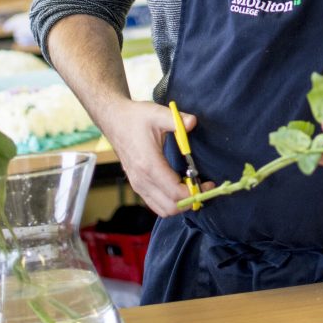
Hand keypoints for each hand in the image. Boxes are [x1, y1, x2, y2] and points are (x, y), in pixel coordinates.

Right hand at [101, 100, 213, 216]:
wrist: (114, 120)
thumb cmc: (135, 117)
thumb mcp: (156, 113)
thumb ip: (176, 119)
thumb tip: (193, 122)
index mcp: (149, 165)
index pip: (176, 193)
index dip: (196, 191)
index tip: (209, 183)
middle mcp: (142, 180)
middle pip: (171, 207)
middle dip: (191, 200)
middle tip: (204, 187)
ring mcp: (138, 185)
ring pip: (163, 209)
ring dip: (181, 203)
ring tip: (193, 187)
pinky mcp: (137, 185)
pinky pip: (156, 204)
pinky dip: (170, 202)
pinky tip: (179, 186)